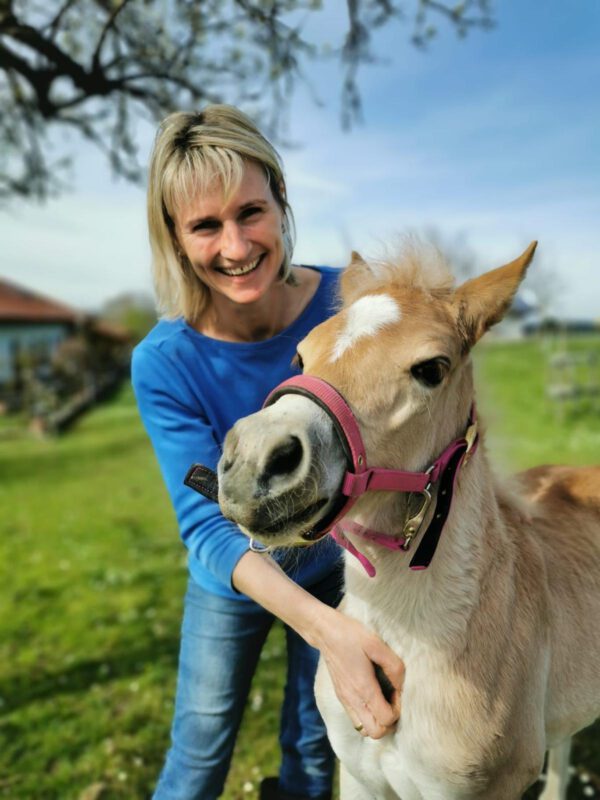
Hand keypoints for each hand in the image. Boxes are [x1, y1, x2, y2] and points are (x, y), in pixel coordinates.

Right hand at [316, 608, 403, 739]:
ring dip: (377, 722)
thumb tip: (401, 686)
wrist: (325, 632)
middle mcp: (352, 699)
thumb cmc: (351, 635)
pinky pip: (356, 720)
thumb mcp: (376, 644)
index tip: (397, 692)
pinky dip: (367, 717)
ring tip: (383, 701)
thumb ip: (393, 666)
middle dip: (389, 723)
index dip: (397, 709)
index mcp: (363, 688)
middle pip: (375, 733)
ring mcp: (345, 700)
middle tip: (392, 701)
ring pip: (364, 730)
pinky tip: (372, 697)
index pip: (386, 719)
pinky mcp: (341, 697)